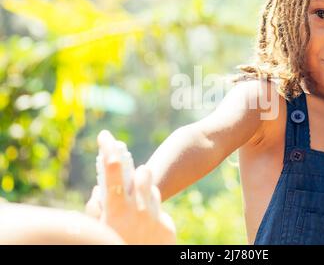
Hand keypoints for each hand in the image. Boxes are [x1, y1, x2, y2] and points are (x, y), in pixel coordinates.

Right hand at [85, 130, 175, 244]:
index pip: (112, 176)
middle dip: (131, 167)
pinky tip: (144, 217)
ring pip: (150, 189)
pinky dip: (149, 207)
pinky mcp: (166, 227)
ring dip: (143, 185)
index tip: (106, 138)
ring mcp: (154, 219)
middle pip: (138, 176)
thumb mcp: (100, 230)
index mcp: (116, 213)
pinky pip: (157, 208)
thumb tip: (98, 191)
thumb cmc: (115, 245)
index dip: (109, 154)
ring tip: (137, 187)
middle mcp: (137, 212)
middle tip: (124, 159)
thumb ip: (98, 210)